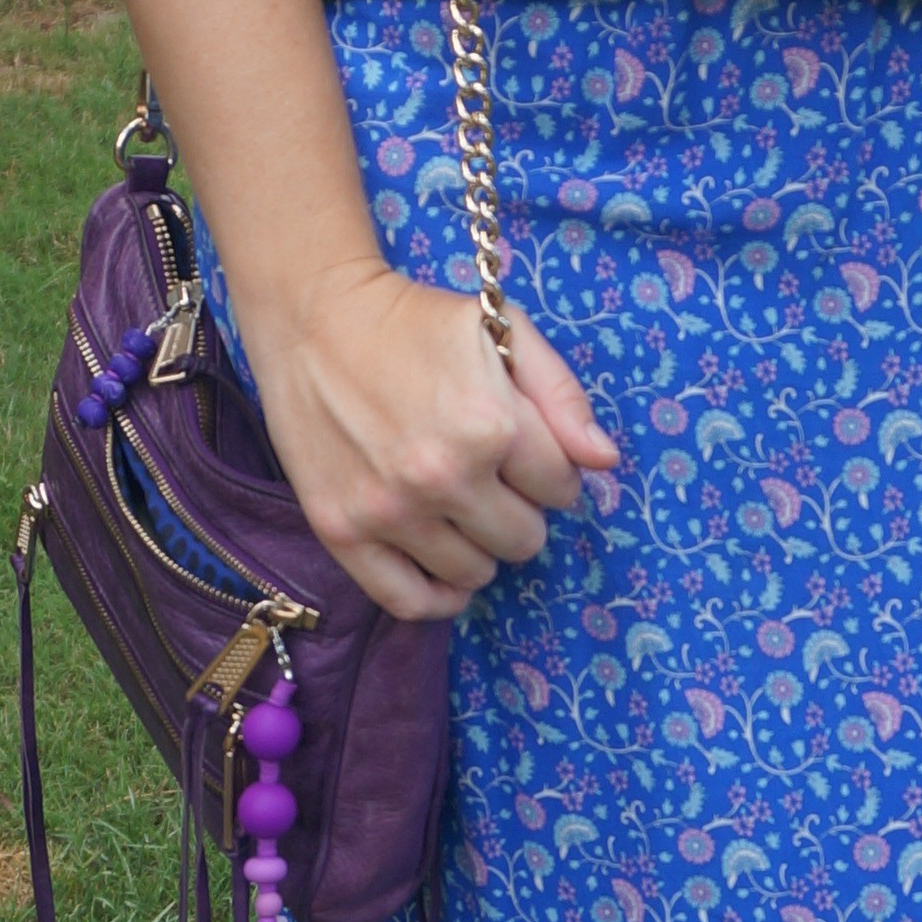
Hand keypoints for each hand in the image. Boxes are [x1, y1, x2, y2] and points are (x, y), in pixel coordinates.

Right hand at [234, 259, 616, 624]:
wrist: (315, 320)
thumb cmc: (415, 322)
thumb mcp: (502, 331)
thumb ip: (562, 395)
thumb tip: (605, 462)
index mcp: (490, 424)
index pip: (561, 488)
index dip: (553, 471)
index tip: (529, 455)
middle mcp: (442, 477)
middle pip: (524, 539)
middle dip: (521, 509)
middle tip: (494, 479)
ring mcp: (389, 511)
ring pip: (475, 573)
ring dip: (480, 546)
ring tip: (462, 508)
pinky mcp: (341, 532)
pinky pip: (409, 602)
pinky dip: (437, 595)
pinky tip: (444, 565)